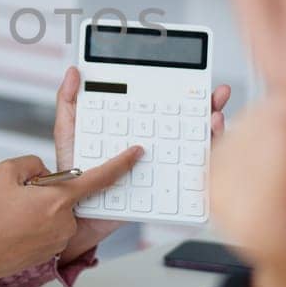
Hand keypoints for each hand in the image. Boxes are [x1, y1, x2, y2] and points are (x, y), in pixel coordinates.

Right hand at [0, 150, 141, 286]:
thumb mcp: (6, 172)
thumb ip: (33, 164)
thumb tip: (45, 174)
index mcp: (58, 199)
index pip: (98, 177)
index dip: (121, 164)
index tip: (136, 153)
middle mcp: (65, 221)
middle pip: (65, 194)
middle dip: (47, 191)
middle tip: (17, 199)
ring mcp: (60, 239)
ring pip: (57, 212)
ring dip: (40, 209)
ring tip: (12, 216)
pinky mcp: (52, 251)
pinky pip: (50, 228)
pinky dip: (36, 225)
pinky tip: (16, 229)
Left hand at [54, 68, 231, 251]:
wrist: (76, 214)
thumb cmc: (74, 174)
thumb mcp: (69, 133)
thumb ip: (70, 102)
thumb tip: (74, 72)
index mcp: (134, 126)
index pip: (164, 104)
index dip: (184, 91)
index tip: (197, 80)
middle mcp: (153, 144)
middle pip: (188, 122)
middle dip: (208, 106)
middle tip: (216, 96)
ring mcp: (160, 166)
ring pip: (194, 147)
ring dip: (211, 133)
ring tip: (214, 119)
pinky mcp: (163, 189)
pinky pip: (190, 179)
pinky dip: (204, 166)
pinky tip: (206, 153)